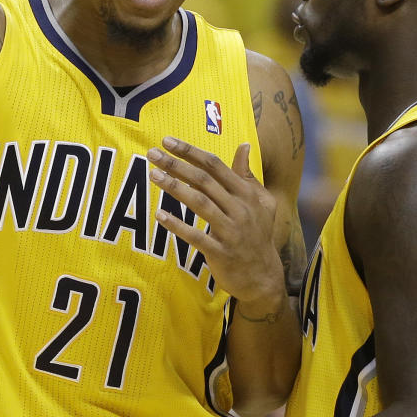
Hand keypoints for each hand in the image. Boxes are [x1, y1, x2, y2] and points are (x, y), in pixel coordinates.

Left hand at [148, 137, 283, 308]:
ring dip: (174, 187)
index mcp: (246, 193)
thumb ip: (248, 174)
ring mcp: (230, 231)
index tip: (168, 141)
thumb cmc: (258, 234)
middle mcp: (239, 209)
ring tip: (153, 175)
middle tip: (152, 153)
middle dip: (176, 164)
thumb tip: (245, 144)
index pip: (215, 165)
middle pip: (204, 181)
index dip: (190, 151)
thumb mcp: (261, 202)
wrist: (263, 275)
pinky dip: (177, 225)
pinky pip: (196, 236)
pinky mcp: (220, 252)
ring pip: (199, 203)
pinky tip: (159, 215)